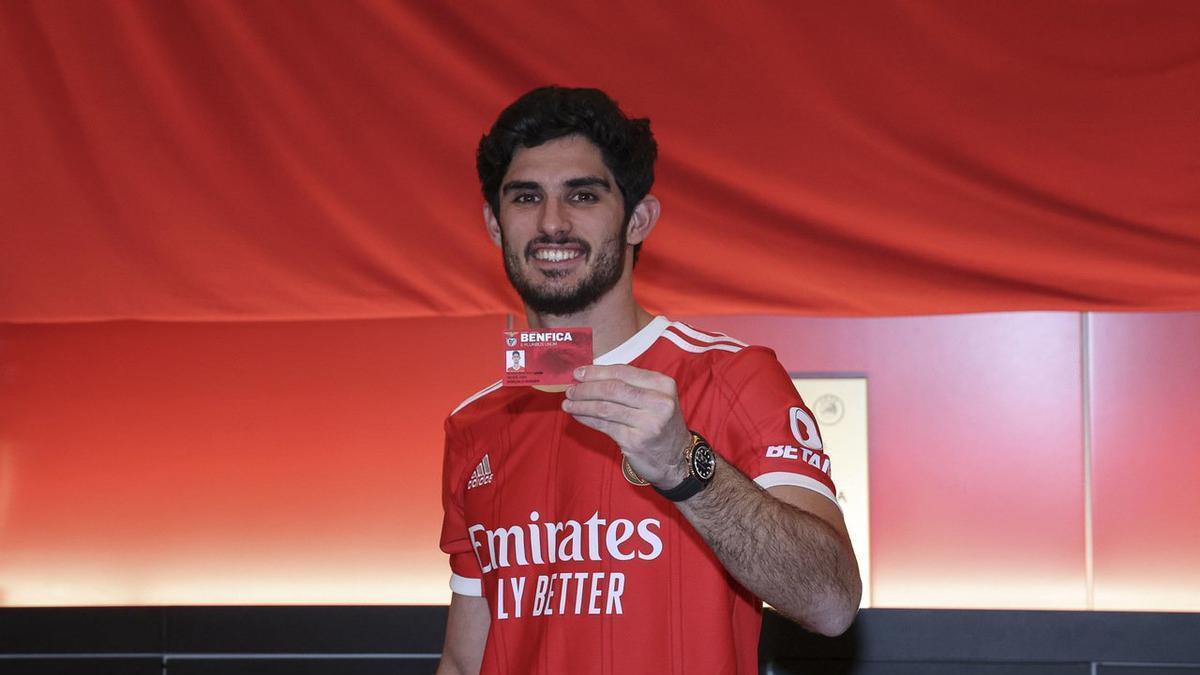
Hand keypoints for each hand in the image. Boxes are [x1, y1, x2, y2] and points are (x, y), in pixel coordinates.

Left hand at [561, 364, 691, 486]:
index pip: (623, 372)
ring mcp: (648, 422)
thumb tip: (591, 376)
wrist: (677, 459)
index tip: (578, 372)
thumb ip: (630, 385)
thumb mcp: (656, 399)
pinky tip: (577, 415)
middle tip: (570, 389)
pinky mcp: (635, 441)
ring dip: (582, 404)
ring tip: (568, 403)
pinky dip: (587, 419)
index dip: (596, 371)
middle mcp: (658, 402)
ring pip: (605, 407)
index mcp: (663, 384)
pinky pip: (604, 425)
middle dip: (586, 387)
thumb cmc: (660, 424)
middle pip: (613, 388)